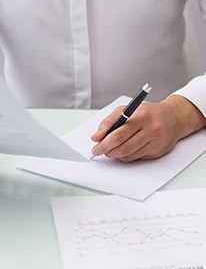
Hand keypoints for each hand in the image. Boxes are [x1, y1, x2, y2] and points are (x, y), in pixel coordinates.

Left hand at [90, 96, 205, 162]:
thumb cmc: (146, 113)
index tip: (95, 146)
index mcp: (141, 116)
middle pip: (123, 147)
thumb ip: (108, 122)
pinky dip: (125, 156)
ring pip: (128, 155)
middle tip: (98, 150)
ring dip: (114, 154)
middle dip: (107, 150)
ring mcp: (155, 142)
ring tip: (109, 149)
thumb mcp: (126, 110)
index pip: (118, 134)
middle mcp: (150, 129)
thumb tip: (96, 137)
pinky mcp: (157, 151)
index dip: (104, 142)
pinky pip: (135, 158)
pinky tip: (122, 150)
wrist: (173, 118)